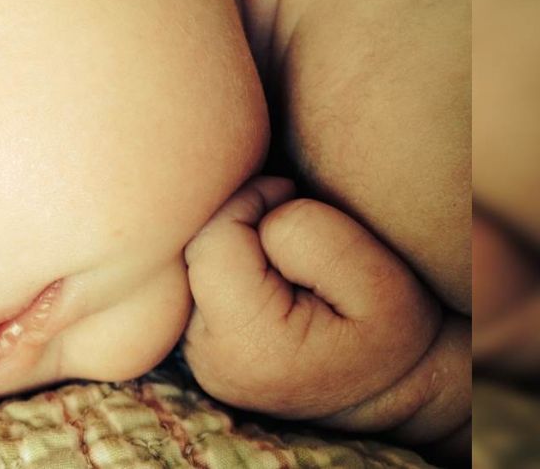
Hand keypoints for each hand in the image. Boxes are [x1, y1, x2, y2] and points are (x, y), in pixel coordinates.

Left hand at [182, 176, 443, 419]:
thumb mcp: (379, 280)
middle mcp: (206, 355)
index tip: (288, 192)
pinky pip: (195, 280)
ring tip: (283, 257)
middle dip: (235, 221)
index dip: (247, 201)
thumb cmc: (390, 333)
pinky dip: (227, 264)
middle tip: (288, 223)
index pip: (213, 240)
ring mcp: (196, 352)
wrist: (386, 388)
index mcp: (248, 343)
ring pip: (191, 262)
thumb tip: (261, 212)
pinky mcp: (196, 342)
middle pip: (193, 249)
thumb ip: (312, 234)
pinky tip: (265, 274)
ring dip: (231, 243)